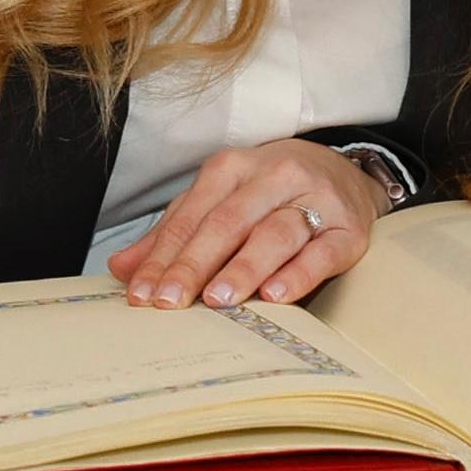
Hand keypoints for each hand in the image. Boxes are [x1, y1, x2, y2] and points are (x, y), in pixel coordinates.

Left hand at [106, 139, 380, 312]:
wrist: (347, 174)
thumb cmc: (270, 194)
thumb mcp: (219, 203)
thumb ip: (173, 235)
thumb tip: (121, 269)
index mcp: (231, 169)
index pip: (190, 216)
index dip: (163, 256)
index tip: (141, 294)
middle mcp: (271, 177)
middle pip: (227, 222)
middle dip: (194, 264)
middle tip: (170, 302)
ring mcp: (314, 200)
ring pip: (274, 233)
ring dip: (244, 267)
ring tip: (219, 299)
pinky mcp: (348, 229)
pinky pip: (322, 252)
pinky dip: (298, 273)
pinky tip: (276, 296)